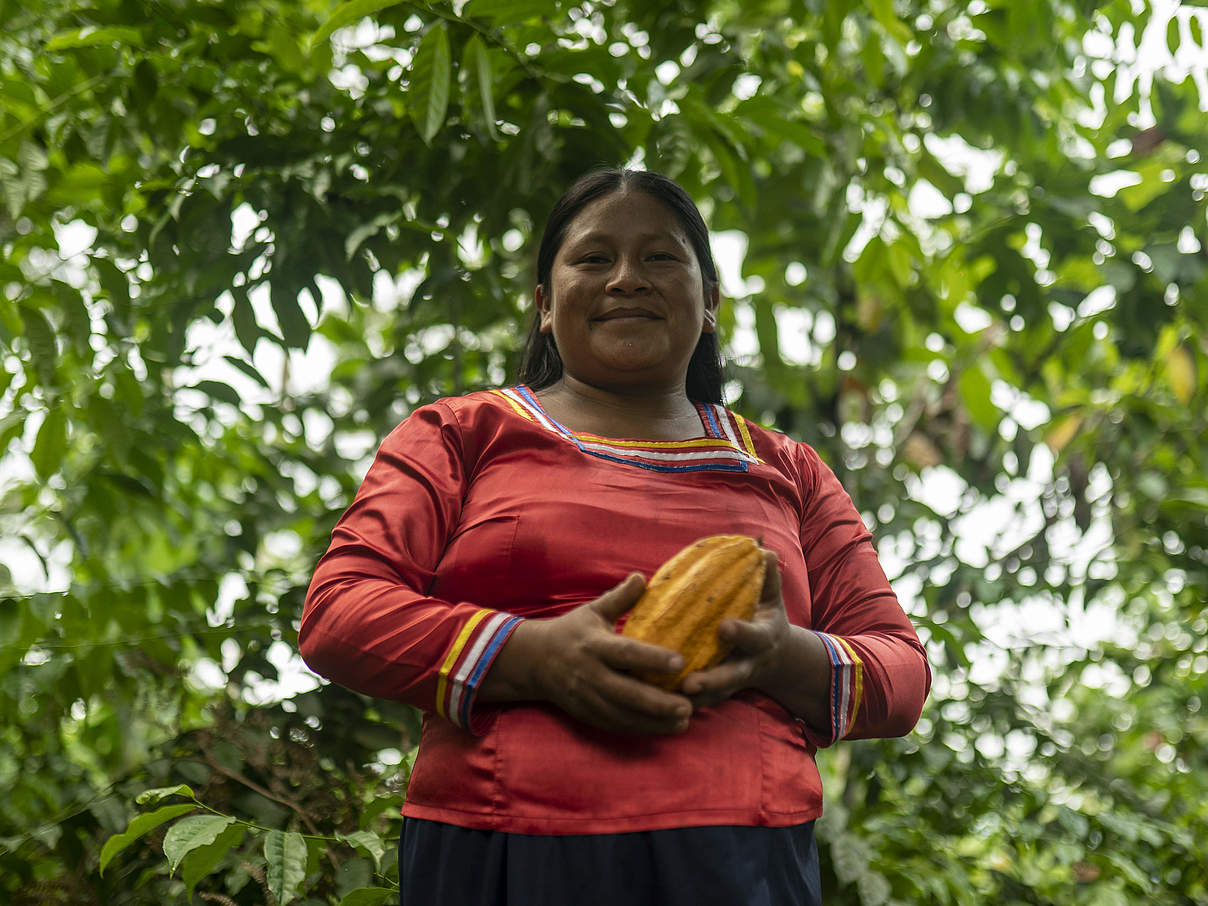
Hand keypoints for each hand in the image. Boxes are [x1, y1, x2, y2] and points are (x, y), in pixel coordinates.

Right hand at [511, 573, 693, 734]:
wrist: (534, 661)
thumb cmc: (572, 631)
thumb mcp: (593, 611)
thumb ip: (620, 597)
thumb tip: (642, 576)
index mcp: (594, 645)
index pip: (626, 653)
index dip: (653, 658)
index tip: (681, 662)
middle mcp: (590, 674)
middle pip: (626, 693)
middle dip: (657, 703)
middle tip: (688, 705)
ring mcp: (587, 698)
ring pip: (623, 715)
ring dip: (654, 721)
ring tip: (684, 720)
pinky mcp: (587, 714)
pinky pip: (616, 725)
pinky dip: (641, 728)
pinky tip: (665, 727)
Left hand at [680, 550, 791, 710]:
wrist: (776, 660)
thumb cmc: (765, 619)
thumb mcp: (772, 598)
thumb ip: (767, 576)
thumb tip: (763, 550)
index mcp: (763, 640)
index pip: (753, 637)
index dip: (740, 633)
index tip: (724, 627)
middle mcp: (748, 665)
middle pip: (731, 678)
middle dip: (712, 681)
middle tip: (690, 683)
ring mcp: (732, 683)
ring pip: (713, 697)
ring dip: (693, 700)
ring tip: (668, 699)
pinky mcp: (717, 694)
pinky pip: (700, 703)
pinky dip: (681, 706)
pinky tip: (657, 703)